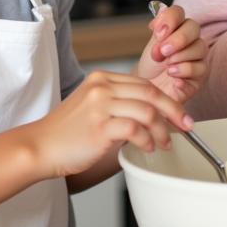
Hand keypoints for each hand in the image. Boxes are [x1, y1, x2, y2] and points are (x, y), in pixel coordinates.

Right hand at [35, 71, 193, 177]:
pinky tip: (147, 148)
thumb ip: (118, 102)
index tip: (180, 115)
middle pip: (151, 93)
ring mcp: (100, 105)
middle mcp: (102, 87)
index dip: (168, 100)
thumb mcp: (92, 105)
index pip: (145, 84)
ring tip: (164, 144)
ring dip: (162, 131)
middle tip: (186, 126)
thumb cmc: (66, 132)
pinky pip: (135, 129)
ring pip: (147, 111)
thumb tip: (153, 114)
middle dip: (174, 111)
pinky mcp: (99, 126)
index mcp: (102, 78)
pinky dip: (147, 140)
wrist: (40, 147)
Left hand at [136, 3, 206, 102]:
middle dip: (178, 39)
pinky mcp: (199, 76)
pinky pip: (200, 70)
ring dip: (181, 56)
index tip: (157, 33)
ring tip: (167, 67)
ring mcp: (197, 57)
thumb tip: (160, 16)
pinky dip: (185, 73)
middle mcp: (190, 40)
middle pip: (193, 27)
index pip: (178, 12)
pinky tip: (173, 78)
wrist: (150, 90)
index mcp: (177, 28)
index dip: (169, 19)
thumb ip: (158, 31)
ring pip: (200, 48)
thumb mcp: (151, 46)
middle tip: (162, 51)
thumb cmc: (152, 67)